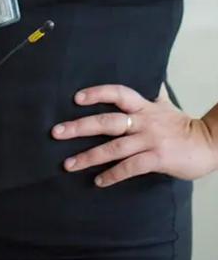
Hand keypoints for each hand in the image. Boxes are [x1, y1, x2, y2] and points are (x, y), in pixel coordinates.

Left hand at [51, 83, 217, 187]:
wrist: (210, 143)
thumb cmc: (183, 126)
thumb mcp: (165, 105)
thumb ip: (152, 94)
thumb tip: (150, 78)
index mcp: (144, 106)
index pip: (117, 93)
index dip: (96, 93)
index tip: (76, 98)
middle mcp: (143, 121)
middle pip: (106, 121)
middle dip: (79, 126)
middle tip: (56, 132)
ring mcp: (149, 140)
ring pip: (113, 148)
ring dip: (88, 156)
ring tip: (69, 164)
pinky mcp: (157, 159)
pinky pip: (130, 168)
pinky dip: (113, 175)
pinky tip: (99, 181)